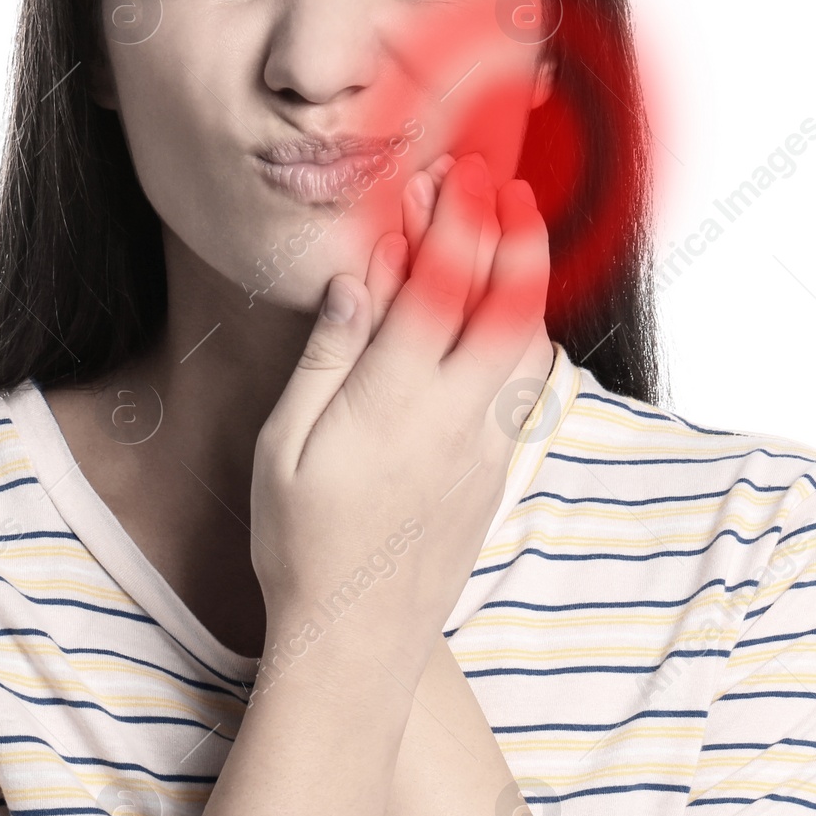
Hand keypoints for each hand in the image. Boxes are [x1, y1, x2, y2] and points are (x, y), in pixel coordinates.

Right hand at [249, 153, 549, 688]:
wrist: (358, 639)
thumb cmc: (301, 543)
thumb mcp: (285, 447)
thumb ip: (326, 357)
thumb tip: (357, 280)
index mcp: (392, 404)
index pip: (440, 290)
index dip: (456, 223)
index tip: (460, 177)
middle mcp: (453, 419)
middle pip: (507, 306)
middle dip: (514, 234)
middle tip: (509, 185)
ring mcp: (486, 448)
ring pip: (530, 346)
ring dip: (528, 282)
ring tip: (517, 236)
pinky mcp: (498, 471)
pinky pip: (526, 387)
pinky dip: (525, 335)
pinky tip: (508, 317)